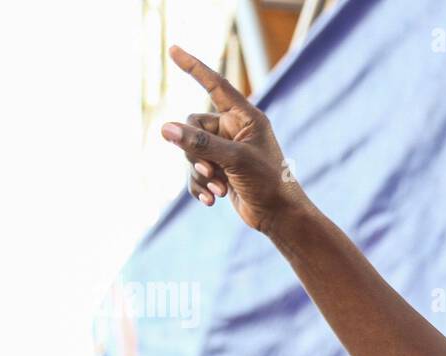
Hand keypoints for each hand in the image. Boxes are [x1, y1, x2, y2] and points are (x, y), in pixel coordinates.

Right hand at [160, 45, 308, 232]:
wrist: (280, 217)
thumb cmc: (268, 183)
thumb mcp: (234, 160)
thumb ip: (200, 144)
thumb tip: (165, 129)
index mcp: (245, 118)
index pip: (215, 85)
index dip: (194, 68)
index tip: (173, 49)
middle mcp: (234, 130)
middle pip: (193, 126)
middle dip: (195, 151)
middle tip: (211, 170)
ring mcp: (225, 151)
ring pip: (190, 151)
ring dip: (199, 172)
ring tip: (218, 188)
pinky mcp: (219, 170)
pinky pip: (194, 171)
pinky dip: (199, 185)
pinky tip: (210, 200)